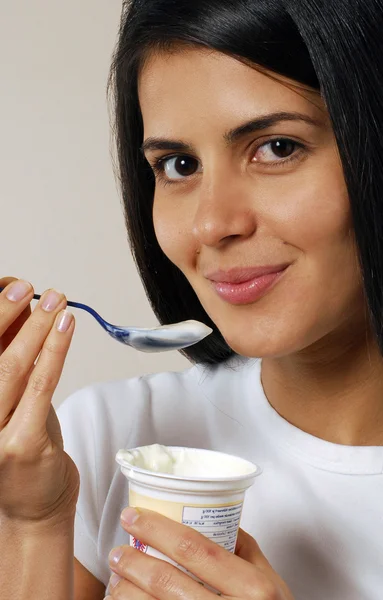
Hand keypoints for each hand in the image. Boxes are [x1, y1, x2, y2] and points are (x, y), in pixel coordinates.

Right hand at [0, 277, 78, 524]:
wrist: (32, 507)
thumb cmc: (19, 450)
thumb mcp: (9, 401)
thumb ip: (11, 362)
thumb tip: (24, 313)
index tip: (9, 286)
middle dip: (7, 312)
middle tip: (28, 288)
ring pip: (12, 366)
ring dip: (36, 327)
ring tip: (54, 301)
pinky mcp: (21, 445)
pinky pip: (40, 385)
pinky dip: (54, 350)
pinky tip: (65, 327)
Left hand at [107, 508, 293, 598]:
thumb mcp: (273, 583)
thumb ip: (245, 550)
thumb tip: (216, 517)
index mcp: (254, 587)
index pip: (195, 548)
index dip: (157, 529)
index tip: (134, 516)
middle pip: (167, 582)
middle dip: (133, 562)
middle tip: (117, 550)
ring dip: (126, 592)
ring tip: (117, 578)